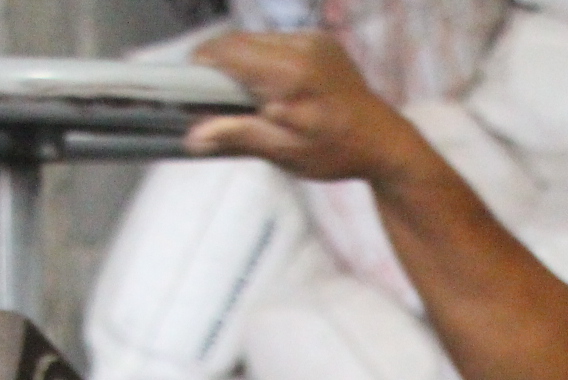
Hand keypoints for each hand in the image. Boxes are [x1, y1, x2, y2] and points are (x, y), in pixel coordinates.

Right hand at [185, 32, 430, 185]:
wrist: (384, 142)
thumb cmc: (335, 153)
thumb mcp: (285, 152)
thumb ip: (239, 136)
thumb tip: (193, 137)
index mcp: (291, 74)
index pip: (230, 51)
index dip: (202, 61)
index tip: (184, 81)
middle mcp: (302, 47)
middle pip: (240, 41)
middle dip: (219, 61)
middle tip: (207, 91)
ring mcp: (314, 40)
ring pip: (258, 39)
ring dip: (242, 59)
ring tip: (240, 91)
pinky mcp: (321, 40)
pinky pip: (278, 41)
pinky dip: (264, 57)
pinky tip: (268, 84)